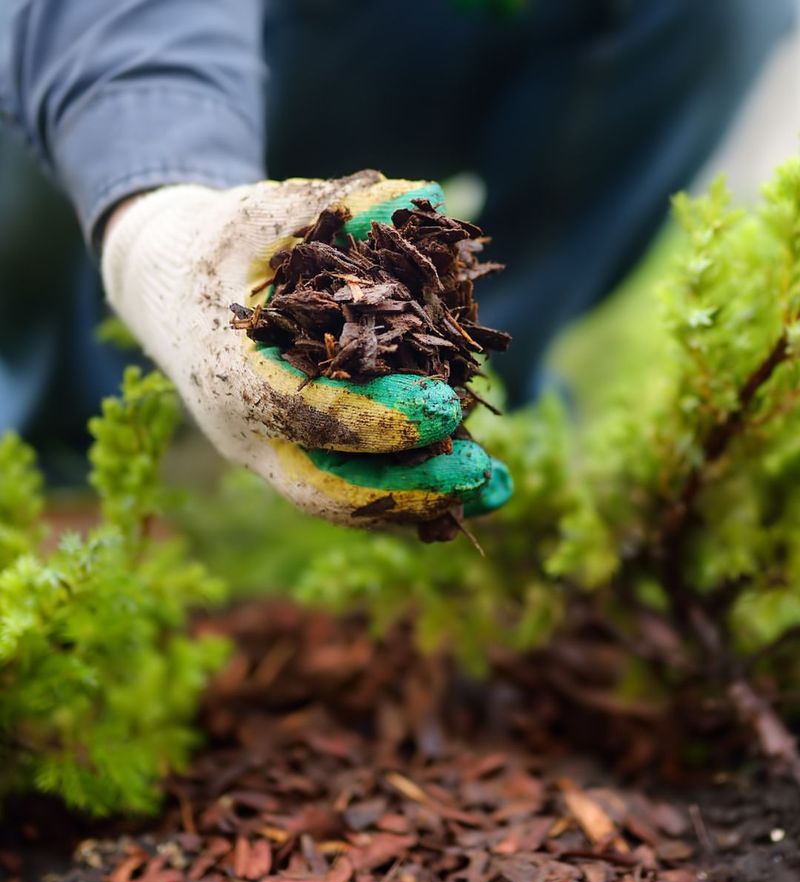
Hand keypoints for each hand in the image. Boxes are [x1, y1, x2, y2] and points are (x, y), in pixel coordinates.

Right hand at [102, 171, 510, 526]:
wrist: (167, 290)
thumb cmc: (218, 246)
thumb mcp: (263, 213)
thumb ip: (335, 206)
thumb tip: (422, 198)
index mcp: (229, 372)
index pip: (304, 411)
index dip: (377, 417)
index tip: (446, 407)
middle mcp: (246, 431)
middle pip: (326, 487)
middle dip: (407, 488)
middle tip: (480, 472)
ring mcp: (270, 454)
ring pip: (345, 501)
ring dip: (422, 502)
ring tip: (497, 490)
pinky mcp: (295, 458)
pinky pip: (355, 490)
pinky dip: (414, 494)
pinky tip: (475, 488)